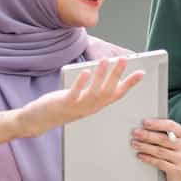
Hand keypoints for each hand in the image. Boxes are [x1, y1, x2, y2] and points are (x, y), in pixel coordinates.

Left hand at [16, 57, 145, 138]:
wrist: (39, 121)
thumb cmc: (62, 107)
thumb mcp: (82, 98)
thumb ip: (93, 88)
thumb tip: (105, 71)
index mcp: (96, 105)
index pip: (117, 94)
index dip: (129, 83)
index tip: (141, 72)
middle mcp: (91, 107)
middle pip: (108, 91)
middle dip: (117, 75)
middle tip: (124, 60)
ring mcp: (78, 106)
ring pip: (94, 91)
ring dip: (101, 76)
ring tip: (106, 60)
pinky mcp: (65, 104)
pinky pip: (75, 93)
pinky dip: (81, 83)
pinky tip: (86, 71)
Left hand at [132, 118, 180, 180]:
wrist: (178, 172)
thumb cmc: (172, 151)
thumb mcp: (172, 139)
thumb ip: (163, 131)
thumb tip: (144, 126)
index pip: (171, 126)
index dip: (156, 124)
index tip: (144, 123)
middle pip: (163, 139)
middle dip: (147, 135)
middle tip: (135, 133)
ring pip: (160, 151)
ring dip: (145, 147)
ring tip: (135, 144)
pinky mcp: (177, 170)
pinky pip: (159, 163)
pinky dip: (148, 158)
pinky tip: (140, 155)